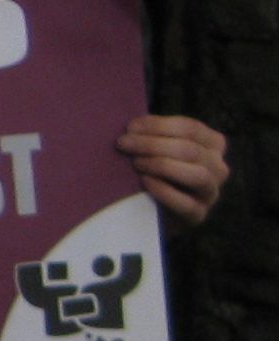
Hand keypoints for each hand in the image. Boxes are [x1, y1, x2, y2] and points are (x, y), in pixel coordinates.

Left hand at [118, 114, 227, 231]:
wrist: (154, 208)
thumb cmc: (154, 168)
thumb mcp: (159, 147)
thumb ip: (154, 134)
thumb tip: (133, 126)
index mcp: (212, 144)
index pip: (190, 128)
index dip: (158, 125)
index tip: (130, 127)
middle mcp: (218, 167)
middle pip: (190, 150)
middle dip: (152, 144)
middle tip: (123, 143)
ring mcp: (211, 192)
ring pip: (197, 175)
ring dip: (162, 165)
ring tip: (136, 163)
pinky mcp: (198, 215)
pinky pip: (186, 204)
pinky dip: (164, 191)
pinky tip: (145, 182)